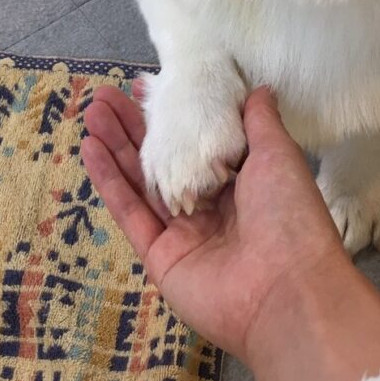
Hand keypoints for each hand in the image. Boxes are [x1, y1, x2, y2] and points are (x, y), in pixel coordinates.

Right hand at [82, 83, 347, 363]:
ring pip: (141, 182)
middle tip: (104, 95)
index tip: (148, 87)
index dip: (173, 115)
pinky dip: (109, 181)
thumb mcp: (279, 156)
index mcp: (242, 181)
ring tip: (91, 112)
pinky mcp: (160, 256)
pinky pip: (130, 213)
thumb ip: (259, 122)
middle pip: (163, 159)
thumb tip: (258, 87)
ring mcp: (183, 233)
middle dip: (133, 127)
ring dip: (115, 146)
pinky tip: (90, 148)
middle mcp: (210, 205)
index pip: (198, 142)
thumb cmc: (289, 217)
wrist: (286, 293)